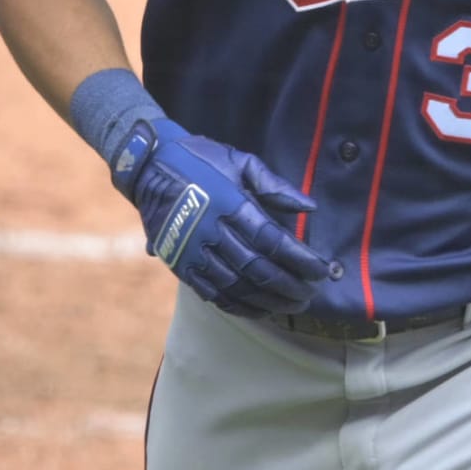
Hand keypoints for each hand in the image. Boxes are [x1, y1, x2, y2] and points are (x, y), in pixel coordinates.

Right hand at [112, 118, 329, 316]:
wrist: (147, 165)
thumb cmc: (200, 159)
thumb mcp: (239, 161)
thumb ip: (274, 185)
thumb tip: (310, 208)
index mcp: (230, 204)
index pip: (273, 241)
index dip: (301, 260)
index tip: (323, 270)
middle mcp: (212, 231)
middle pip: (259, 269)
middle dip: (290, 285)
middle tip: (312, 293)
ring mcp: (194, 251)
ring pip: (238, 287)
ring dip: (270, 301)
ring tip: (293, 305)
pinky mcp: (180, 264)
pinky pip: (214, 294)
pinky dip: (241, 306)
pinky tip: (261, 310)